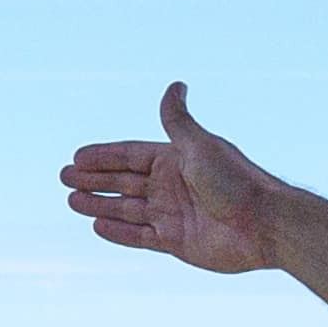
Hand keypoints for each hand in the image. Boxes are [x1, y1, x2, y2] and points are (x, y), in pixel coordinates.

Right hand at [64, 82, 294, 276]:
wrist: (264, 225)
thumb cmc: (236, 181)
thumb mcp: (200, 146)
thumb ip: (178, 121)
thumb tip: (175, 84)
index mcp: (176, 159)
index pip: (131, 155)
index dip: (104, 156)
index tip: (76, 157)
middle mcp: (172, 185)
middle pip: (124, 181)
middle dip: (94, 179)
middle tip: (63, 177)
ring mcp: (172, 214)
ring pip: (126, 208)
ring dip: (99, 203)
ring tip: (72, 200)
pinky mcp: (175, 242)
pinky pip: (139, 236)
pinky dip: (118, 232)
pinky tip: (96, 225)